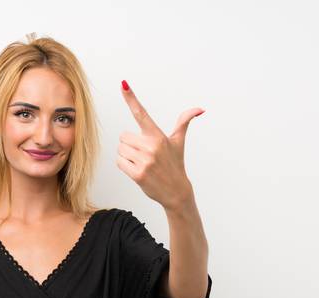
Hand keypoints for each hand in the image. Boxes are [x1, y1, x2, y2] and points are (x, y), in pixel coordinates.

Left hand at [116, 80, 203, 209]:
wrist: (176, 192)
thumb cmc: (175, 164)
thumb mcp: (178, 142)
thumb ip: (184, 122)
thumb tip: (199, 109)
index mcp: (158, 136)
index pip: (142, 113)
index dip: (131, 98)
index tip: (123, 84)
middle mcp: (151, 146)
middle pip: (124, 136)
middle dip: (130, 145)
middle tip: (144, 154)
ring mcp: (145, 160)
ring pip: (120, 149)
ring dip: (127, 156)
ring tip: (142, 163)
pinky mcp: (138, 174)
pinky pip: (119, 162)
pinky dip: (125, 166)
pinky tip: (137, 170)